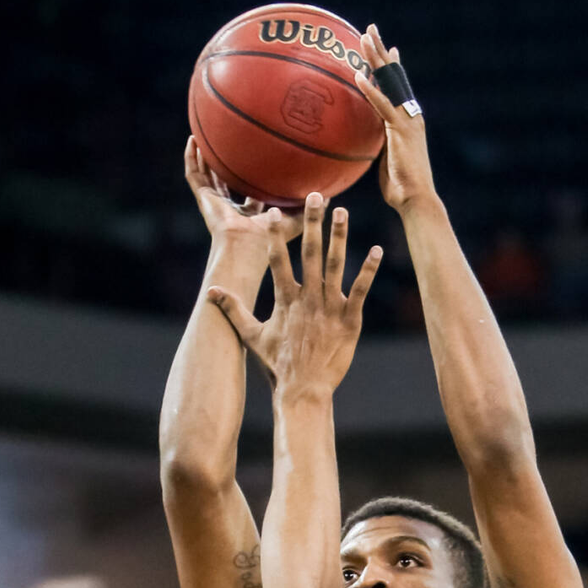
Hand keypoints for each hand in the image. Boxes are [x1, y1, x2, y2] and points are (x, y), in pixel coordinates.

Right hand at [184, 138, 306, 245]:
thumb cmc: (271, 242)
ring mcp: (215, 204)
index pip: (250, 193)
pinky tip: (193, 139)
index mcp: (250, 216)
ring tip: (203, 134)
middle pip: (225, 182)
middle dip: (226, 164)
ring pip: (206, 175)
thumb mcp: (295, 222)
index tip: (257, 159)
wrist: (246, 249)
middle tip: (228, 142)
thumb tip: (333, 192)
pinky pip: (194, 175)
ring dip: (204, 156)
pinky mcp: (204, 200)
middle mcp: (230, 209)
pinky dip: (191, 157)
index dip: (253, 177)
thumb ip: (311, 208)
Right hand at [207, 194, 380, 396]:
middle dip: (311, 223)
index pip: (278, 260)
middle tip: (315, 196)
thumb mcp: (252, 336)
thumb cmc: (278, 364)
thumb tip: (211, 291)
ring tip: (343, 211)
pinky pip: (359, 290)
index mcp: (285, 299)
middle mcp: (307, 299)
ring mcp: (329, 308)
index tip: (274, 211)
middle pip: (309, 253)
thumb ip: (234, 309)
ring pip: (335, 265)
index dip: (275, 235)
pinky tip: (377, 250)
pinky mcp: (349, 320)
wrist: (303, 391)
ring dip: (339, 236)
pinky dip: (368, 270)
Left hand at [354, 25, 435, 212]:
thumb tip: (365, 141)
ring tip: (364, 38)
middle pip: (394, 76)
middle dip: (381, 52)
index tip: (386, 48)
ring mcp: (406, 120)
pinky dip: (369, 91)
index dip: (391, 66)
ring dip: (375, 59)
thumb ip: (379, 144)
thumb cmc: (400, 188)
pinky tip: (357, 76)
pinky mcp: (400, 131)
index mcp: (408, 120)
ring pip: (389, 83)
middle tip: (370, 29)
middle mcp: (410, 115)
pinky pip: (381, 106)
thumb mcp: (386, 160)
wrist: (415, 199)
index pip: (398, 87)